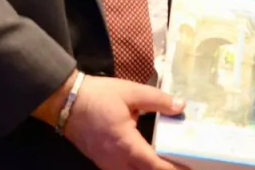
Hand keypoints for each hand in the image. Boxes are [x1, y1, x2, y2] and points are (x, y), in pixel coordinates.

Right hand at [59, 74, 187, 169]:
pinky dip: (136, 169)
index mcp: (126, 145)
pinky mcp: (101, 162)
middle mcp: (116, 161)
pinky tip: (145, 161)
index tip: (189, 169)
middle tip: (181, 166)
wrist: (64, 101)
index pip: (154, 166)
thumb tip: (181, 106)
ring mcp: (106, 164)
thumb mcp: (131, 92)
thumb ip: (158, 100)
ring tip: (166, 163)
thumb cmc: (98, 96)